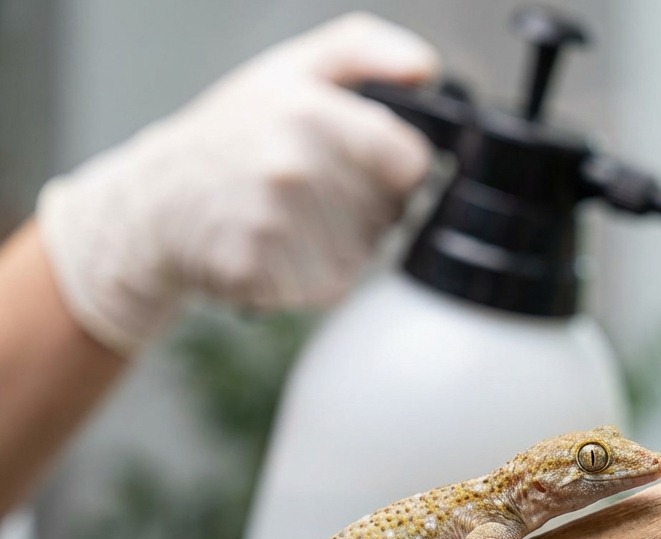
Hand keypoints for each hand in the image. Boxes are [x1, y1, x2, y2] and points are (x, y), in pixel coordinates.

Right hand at [36, 13, 439, 353]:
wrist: (154, 200)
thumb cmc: (232, 132)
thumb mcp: (294, 66)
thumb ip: (367, 49)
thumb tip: (425, 69)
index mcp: (308, 112)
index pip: (411, 162)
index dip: (399, 166)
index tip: (371, 162)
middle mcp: (292, 168)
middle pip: (392, 212)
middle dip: (371, 205)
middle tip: (322, 189)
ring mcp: (273, 225)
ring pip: (365, 253)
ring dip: (347, 243)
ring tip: (299, 216)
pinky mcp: (259, 274)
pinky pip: (329, 286)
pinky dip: (317, 275)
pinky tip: (283, 246)